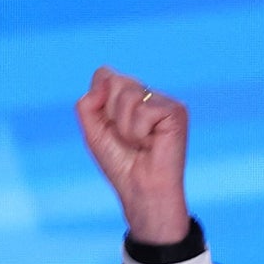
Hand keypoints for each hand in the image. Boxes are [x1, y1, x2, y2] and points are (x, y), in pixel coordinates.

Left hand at [75, 66, 189, 244]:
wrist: (139, 188)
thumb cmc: (119, 162)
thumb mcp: (92, 132)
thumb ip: (88, 103)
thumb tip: (106, 76)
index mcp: (127, 95)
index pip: (103, 75)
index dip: (98, 102)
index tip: (108, 127)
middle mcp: (146, 93)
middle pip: (113, 80)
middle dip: (110, 114)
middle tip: (125, 136)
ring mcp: (163, 100)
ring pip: (127, 95)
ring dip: (124, 126)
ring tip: (138, 141)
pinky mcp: (176, 110)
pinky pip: (144, 110)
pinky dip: (138, 132)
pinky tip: (151, 142)